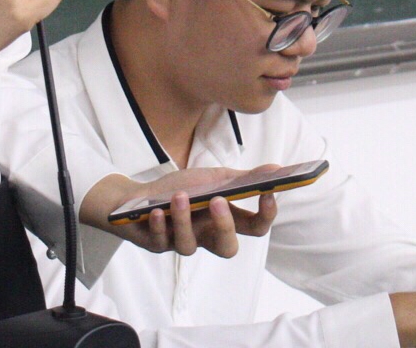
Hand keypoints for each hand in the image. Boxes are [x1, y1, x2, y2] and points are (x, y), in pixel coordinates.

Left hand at [82, 166, 278, 258]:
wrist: (137, 197)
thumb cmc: (181, 189)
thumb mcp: (213, 179)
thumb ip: (243, 178)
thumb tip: (277, 168)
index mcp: (224, 220)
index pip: (255, 227)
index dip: (265, 215)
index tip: (267, 193)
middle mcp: (206, 236)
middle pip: (227, 248)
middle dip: (224, 226)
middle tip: (218, 201)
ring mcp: (181, 242)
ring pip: (188, 246)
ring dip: (184, 219)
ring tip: (180, 196)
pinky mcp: (156, 244)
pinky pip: (160, 242)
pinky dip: (158, 225)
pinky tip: (156, 211)